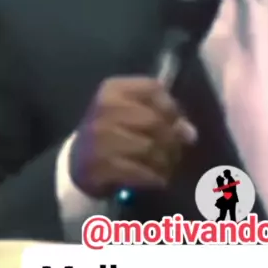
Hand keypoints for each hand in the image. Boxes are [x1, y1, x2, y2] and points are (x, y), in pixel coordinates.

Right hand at [70, 76, 196, 198]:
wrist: (78, 162)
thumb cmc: (113, 132)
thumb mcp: (131, 112)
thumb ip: (161, 114)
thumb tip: (190, 133)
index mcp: (113, 90)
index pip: (153, 88)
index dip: (171, 107)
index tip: (175, 123)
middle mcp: (104, 109)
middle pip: (155, 121)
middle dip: (172, 140)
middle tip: (174, 152)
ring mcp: (100, 138)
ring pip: (150, 148)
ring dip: (165, 162)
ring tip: (165, 166)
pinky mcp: (100, 165)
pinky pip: (140, 172)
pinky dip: (154, 178)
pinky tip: (156, 179)